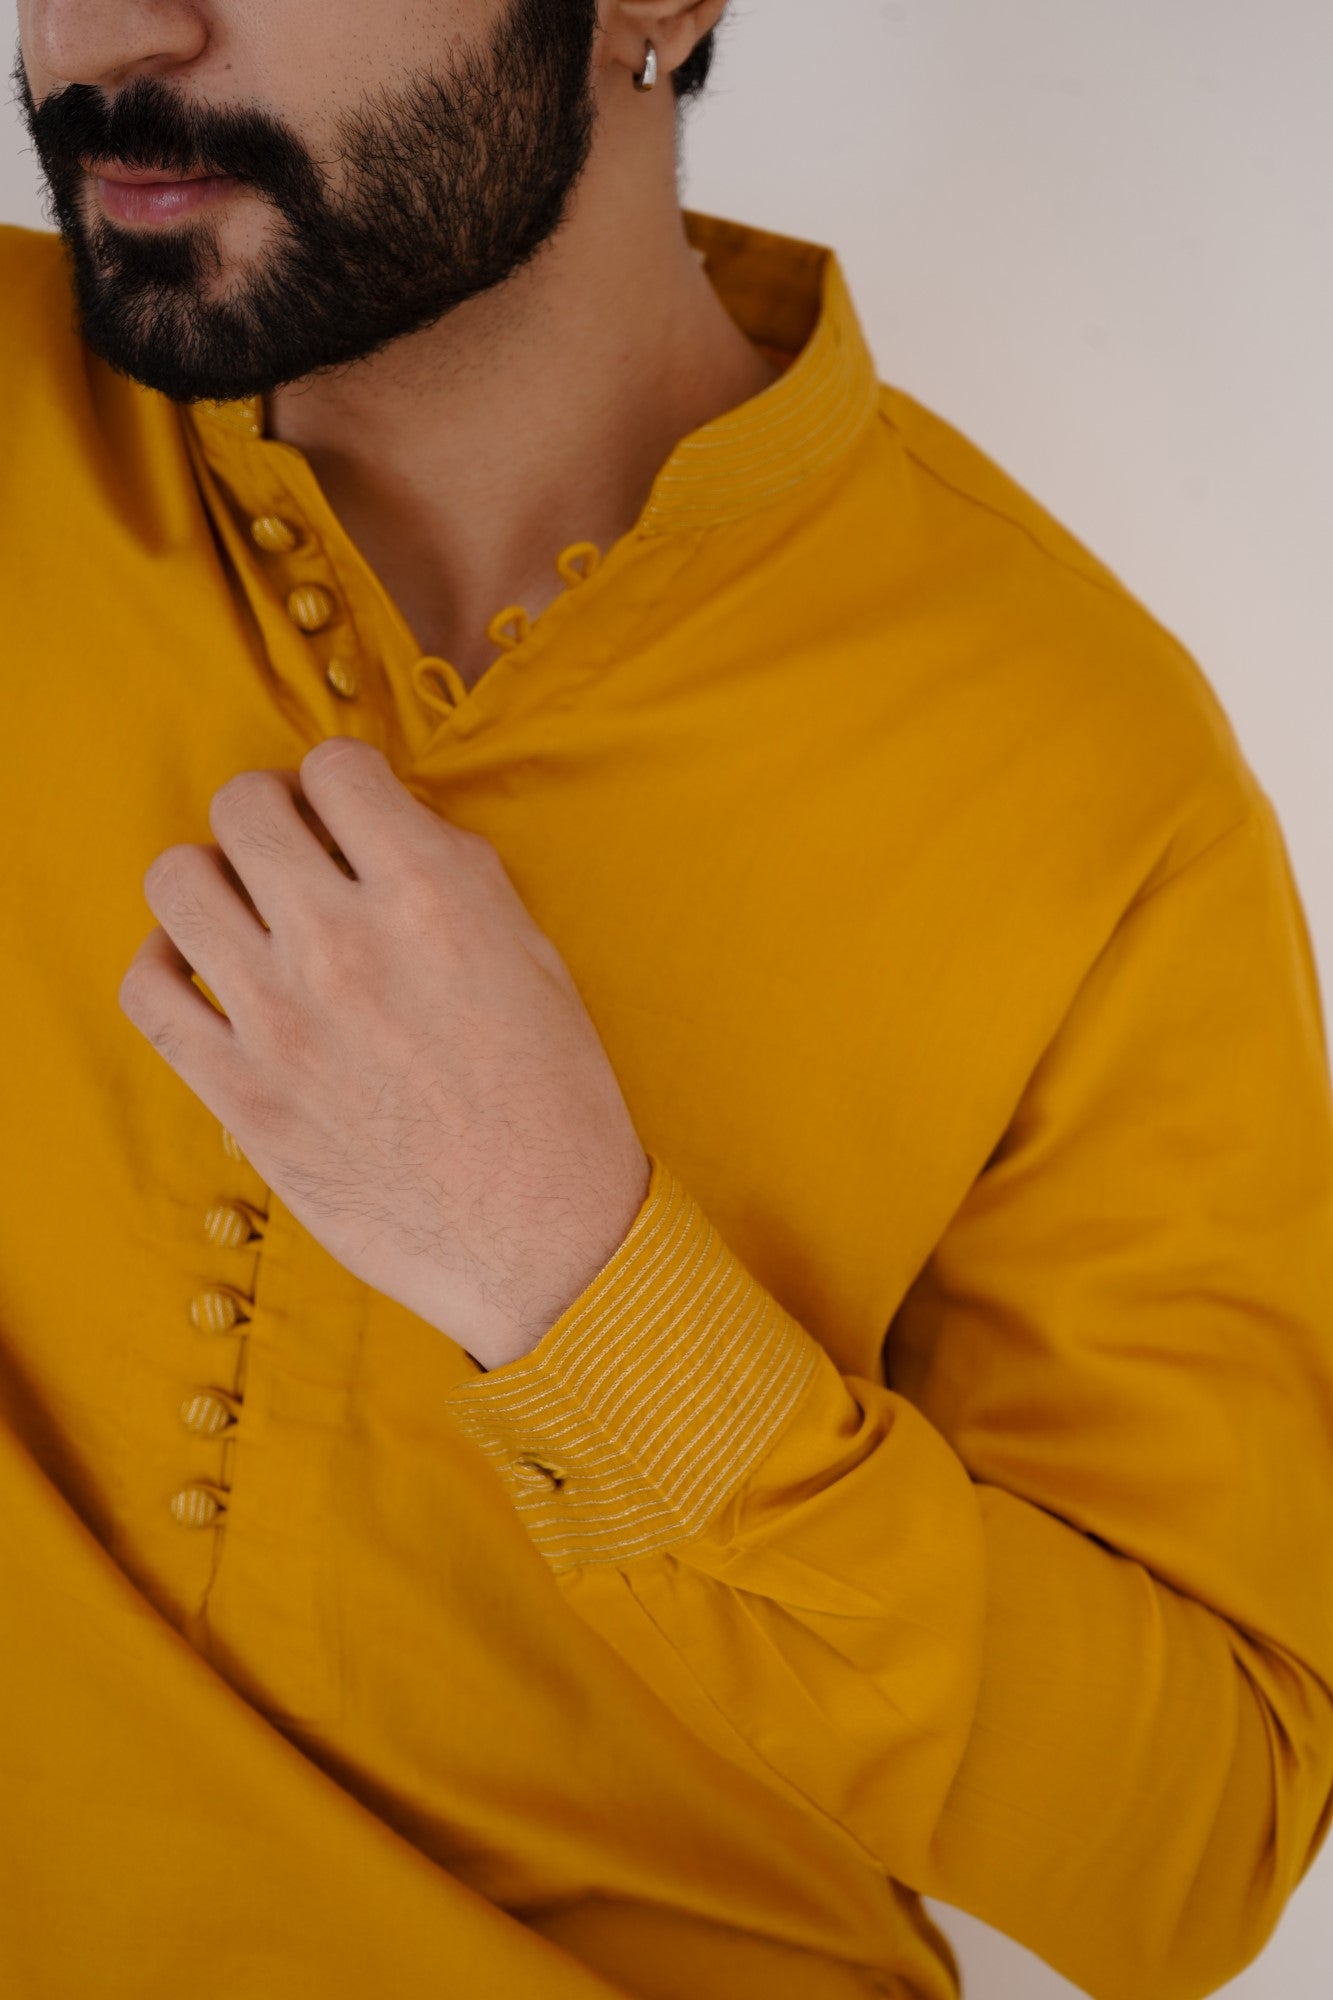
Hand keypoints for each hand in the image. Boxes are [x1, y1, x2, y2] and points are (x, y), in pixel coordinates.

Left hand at [119, 737, 650, 1370]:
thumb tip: (382, 826)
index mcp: (434, 895)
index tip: (351, 819)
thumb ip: (453, 873)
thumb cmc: (554, 1097)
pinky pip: (146, 988)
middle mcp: (346, 942)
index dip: (343, 784)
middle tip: (296, 858)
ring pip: (177, 880)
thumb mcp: (532, 955)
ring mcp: (280, 1019)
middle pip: (242, 806)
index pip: (336, 766)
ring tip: (246, 914)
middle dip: (271, 817)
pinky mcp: (239, 1093)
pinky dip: (165, 966)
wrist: (540, 1237)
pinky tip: (207, 976)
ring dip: (211, 879)